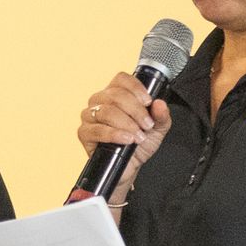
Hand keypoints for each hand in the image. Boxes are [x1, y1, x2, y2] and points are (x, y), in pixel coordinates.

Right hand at [78, 72, 172, 195]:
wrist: (130, 166)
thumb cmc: (139, 143)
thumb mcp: (157, 129)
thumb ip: (161, 116)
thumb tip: (160, 103)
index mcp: (116, 93)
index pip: (121, 79)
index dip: (135, 87)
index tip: (148, 102)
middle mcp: (100, 101)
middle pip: (115, 94)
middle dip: (135, 110)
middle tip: (147, 124)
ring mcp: (90, 116)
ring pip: (106, 111)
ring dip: (126, 123)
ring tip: (138, 136)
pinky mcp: (84, 133)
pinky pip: (96, 130)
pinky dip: (114, 134)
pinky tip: (126, 140)